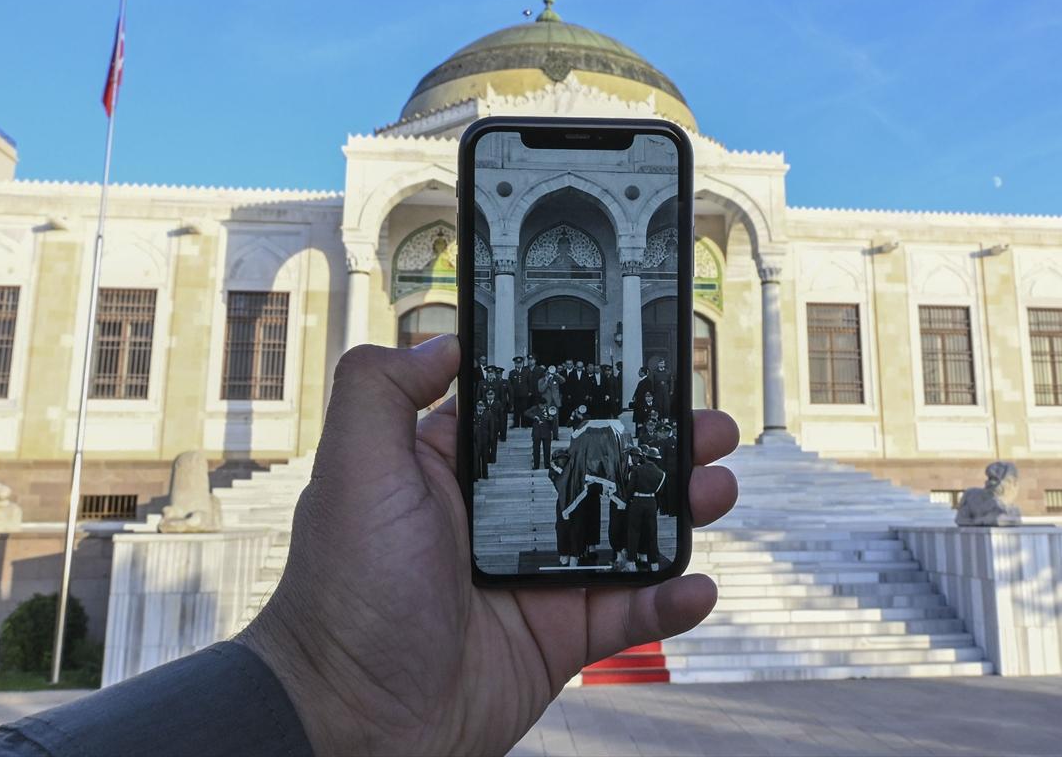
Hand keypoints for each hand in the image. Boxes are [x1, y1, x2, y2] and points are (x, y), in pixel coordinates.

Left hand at [237, 335, 738, 755]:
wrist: (360, 719)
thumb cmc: (346, 594)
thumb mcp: (355, 470)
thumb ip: (382, 390)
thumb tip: (441, 342)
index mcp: (462, 471)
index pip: (540, 412)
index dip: (592, 389)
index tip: (639, 364)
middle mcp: (507, 517)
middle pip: (600, 466)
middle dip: (658, 443)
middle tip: (704, 426)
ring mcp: (539, 576)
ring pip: (628, 532)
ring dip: (679, 509)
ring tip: (715, 488)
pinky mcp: (560, 635)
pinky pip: (632, 611)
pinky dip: (670, 599)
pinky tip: (695, 584)